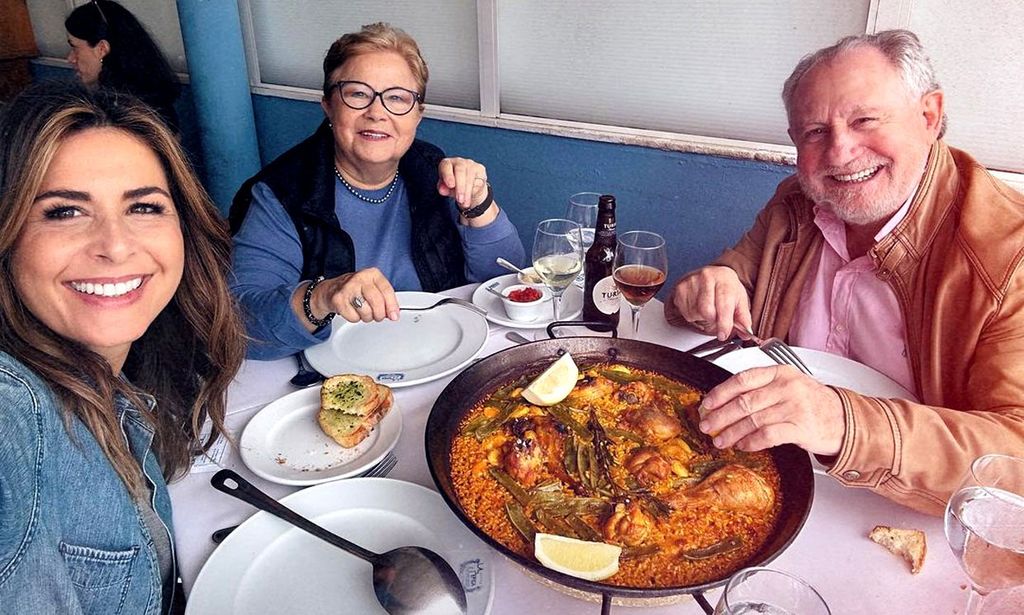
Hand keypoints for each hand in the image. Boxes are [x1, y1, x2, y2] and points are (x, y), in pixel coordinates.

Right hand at [313, 267, 398, 323]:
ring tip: (362, 310)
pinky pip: (354, 317)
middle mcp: (360, 278)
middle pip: (377, 302)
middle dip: (379, 314)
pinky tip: (352, 310)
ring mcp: (348, 288)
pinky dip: (355, 318)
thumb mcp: (373, 288)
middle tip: (377, 316)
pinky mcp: (338, 299)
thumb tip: (393, 314)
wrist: (331, 290)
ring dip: (367, 317)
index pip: (387, 290)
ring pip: (366, 312)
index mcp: (372, 273)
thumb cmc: (356, 289)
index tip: (394, 316)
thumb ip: (385, 299)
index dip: (392, 305)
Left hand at [437, 157, 489, 209]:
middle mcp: (459, 162)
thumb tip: (442, 190)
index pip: (446, 166)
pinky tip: (470, 198)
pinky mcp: (480, 169)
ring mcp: (471, 164)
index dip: (448, 175)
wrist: (470, 188)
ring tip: (464, 203)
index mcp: (447, 164)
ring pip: (470, 177)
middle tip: (460, 199)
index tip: (451, 186)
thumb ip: (443, 188)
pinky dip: (473, 191)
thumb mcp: (446, 188)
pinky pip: (478, 180)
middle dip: (460, 187)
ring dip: (467, 192)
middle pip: (460, 171)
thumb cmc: (454, 186)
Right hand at [670, 266, 751, 339]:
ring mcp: (691, 281)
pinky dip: (693, 315)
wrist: (711, 276)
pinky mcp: (680, 289)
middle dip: (712, 320)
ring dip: (702, 318)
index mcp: (725, 277)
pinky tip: (698, 306)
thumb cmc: (726, 289)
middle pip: (706, 310)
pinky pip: (685, 312)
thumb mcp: (739, 300)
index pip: (724, 304)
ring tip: (708, 309)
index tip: (723, 334)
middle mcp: (707, 276)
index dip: (724, 323)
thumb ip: (743, 318)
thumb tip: (746, 334)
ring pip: (695, 313)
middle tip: (716, 320)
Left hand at [697, 366, 845, 455]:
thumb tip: (726, 402)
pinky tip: (742, 445)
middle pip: (743, 402)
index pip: (742, 379)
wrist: (844, 419)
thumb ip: (761, 389)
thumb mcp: (788, 385)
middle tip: (707, 425)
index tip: (707, 404)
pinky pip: (767, 436)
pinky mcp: (800, 428)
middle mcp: (786, 387)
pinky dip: (750, 442)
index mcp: (779, 373)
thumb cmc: (813, 403)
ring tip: (721, 440)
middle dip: (720, 416)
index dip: (720, 392)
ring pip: (752, 420)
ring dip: (731, 432)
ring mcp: (794, 407)